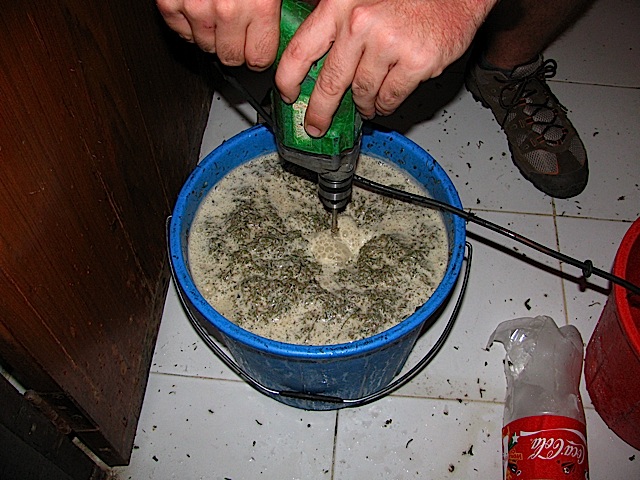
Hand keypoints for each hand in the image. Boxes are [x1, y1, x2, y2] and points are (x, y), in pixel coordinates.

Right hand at [156, 0, 280, 69]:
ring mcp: (196, 8)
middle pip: (232, 58)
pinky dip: (187, 24)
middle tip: (238, 30)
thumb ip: (275, 10)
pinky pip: (180, 31)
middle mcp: (228, 9)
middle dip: (236, 49)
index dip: (260, 56)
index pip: (260, 58)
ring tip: (217, 14)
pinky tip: (197, 9)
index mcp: (260, 3)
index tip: (258, 51)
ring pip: (206, 47)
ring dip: (212, 36)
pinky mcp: (170, 2)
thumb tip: (288, 33)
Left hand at [275, 0, 497, 136]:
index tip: (289, 95)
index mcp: (340, 4)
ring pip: (362, 93)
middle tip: (316, 124)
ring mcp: (388, 44)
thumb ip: (337, 25)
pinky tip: (385, 98)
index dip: (288, 80)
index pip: (300, 51)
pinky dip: (385, 104)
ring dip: (362, 103)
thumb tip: (315, 62)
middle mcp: (360, 23)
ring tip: (366, 102)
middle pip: (330, 82)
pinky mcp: (414, 62)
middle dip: (320, 111)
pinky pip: (389, 98)